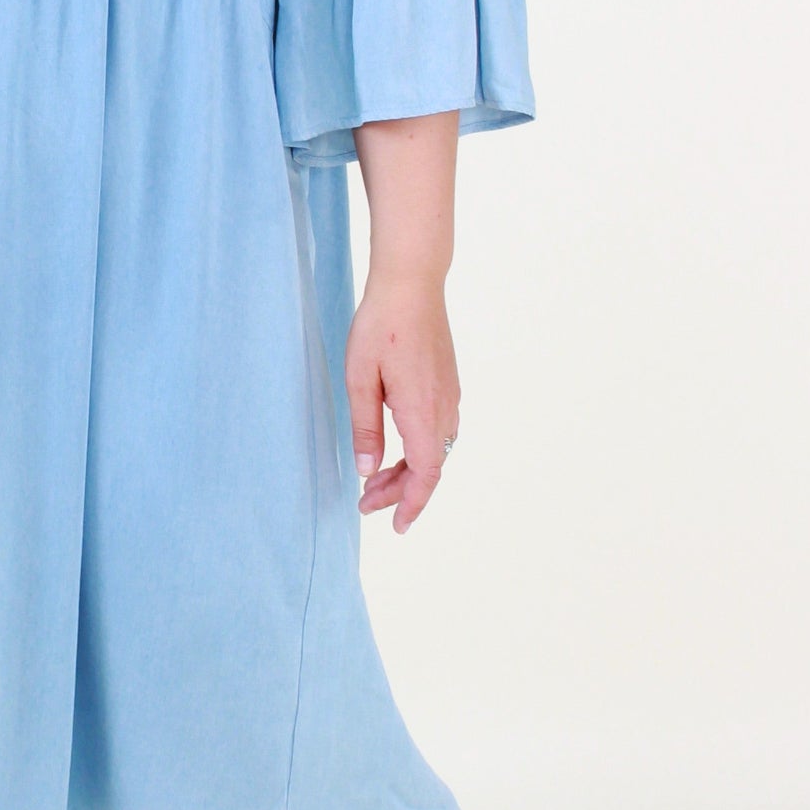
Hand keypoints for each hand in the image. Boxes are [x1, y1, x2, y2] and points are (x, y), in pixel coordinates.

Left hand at [344, 266, 459, 532]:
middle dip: (400, 492)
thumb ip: (365, 429)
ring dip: (408, 471)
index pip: (425, 475)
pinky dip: (417, 449)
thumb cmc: (380, 326)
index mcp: (422, 412)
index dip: (411, 504)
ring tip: (375, 479)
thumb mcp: (359, 380)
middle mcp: (444, 409)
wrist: (412, 283)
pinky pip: (438, 431)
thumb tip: (367, 471)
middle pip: (430, 468)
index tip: (395, 526)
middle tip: (366, 503)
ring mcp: (450, 396)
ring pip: (435, 450)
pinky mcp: (448, 384)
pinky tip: (395, 446)